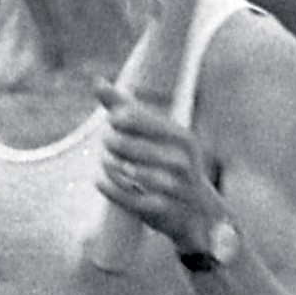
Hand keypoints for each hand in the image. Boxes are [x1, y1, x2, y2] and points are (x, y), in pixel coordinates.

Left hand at [95, 82, 226, 256]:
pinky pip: (131, 199)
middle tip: (108, 144)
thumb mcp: (154, 135)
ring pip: (132, 173)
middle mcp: (182, 162)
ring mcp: (175, 189)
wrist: (199, 212)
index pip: (135, 120)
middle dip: (113, 144)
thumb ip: (125, 108)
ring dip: (113, 166)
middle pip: (130, 146)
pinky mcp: (164, 212)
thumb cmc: (170, 164)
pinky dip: (111, 189)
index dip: (118, 120)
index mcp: (181, 138)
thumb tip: (96, 82)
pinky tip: (99, 181)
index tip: (114, 123)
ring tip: (106, 161)